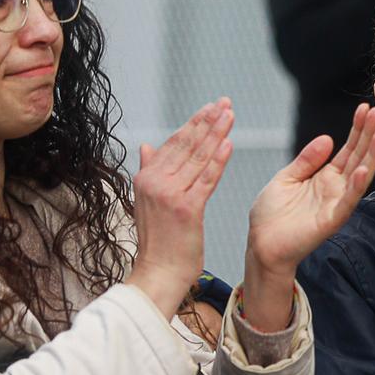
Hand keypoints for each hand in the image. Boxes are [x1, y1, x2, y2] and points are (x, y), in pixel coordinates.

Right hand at [129, 100, 234, 321]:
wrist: (159, 271)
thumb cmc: (159, 239)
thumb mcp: (147, 201)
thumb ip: (148, 171)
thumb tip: (146, 145)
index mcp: (145, 178)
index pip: (173, 143)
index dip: (193, 123)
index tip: (210, 108)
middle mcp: (154, 182)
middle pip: (186, 144)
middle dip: (207, 121)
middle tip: (225, 103)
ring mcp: (170, 194)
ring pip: (198, 157)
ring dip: (216, 134)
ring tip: (230, 116)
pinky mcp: (186, 208)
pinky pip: (206, 179)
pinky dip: (218, 160)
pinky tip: (228, 144)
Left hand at [239, 104, 374, 330]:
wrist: (261, 245)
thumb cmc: (271, 215)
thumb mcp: (286, 177)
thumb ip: (307, 160)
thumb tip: (328, 138)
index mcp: (325, 177)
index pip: (347, 149)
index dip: (356, 129)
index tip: (364, 109)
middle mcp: (336, 189)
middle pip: (357, 157)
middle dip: (368, 135)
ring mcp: (336, 204)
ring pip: (359, 176)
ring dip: (371, 156)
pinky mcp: (330, 221)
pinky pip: (347, 202)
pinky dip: (356, 187)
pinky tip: (363, 170)